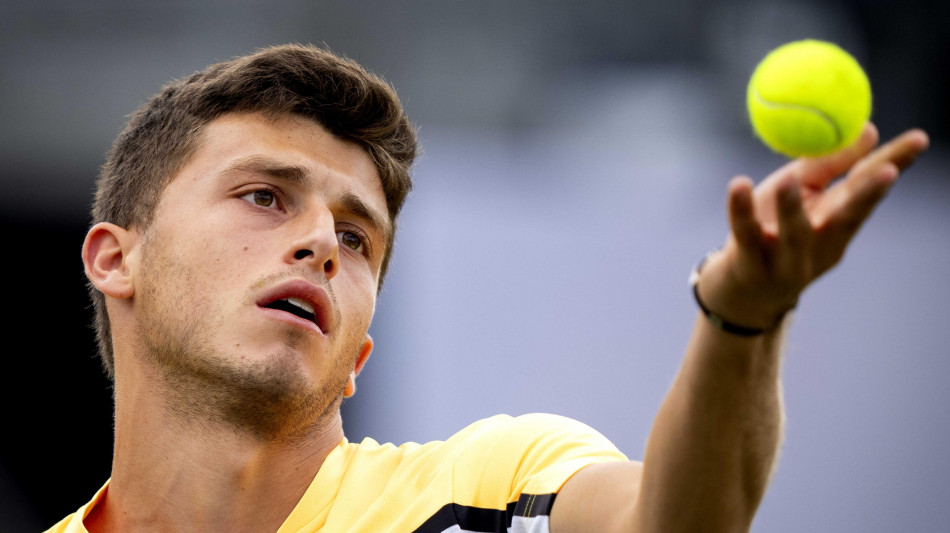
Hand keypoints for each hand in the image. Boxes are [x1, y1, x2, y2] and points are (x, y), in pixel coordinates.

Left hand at [697, 123, 928, 330]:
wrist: (740, 293)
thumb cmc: (772, 231)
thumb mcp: (802, 194)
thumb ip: (830, 165)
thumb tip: (869, 129)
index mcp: (836, 223)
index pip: (869, 189)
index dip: (895, 163)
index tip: (919, 138)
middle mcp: (820, 245)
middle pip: (847, 218)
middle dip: (869, 195)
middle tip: (887, 169)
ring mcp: (786, 260)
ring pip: (794, 235)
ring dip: (792, 208)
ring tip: (788, 180)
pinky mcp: (750, 266)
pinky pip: (746, 235)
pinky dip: (741, 210)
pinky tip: (738, 185)